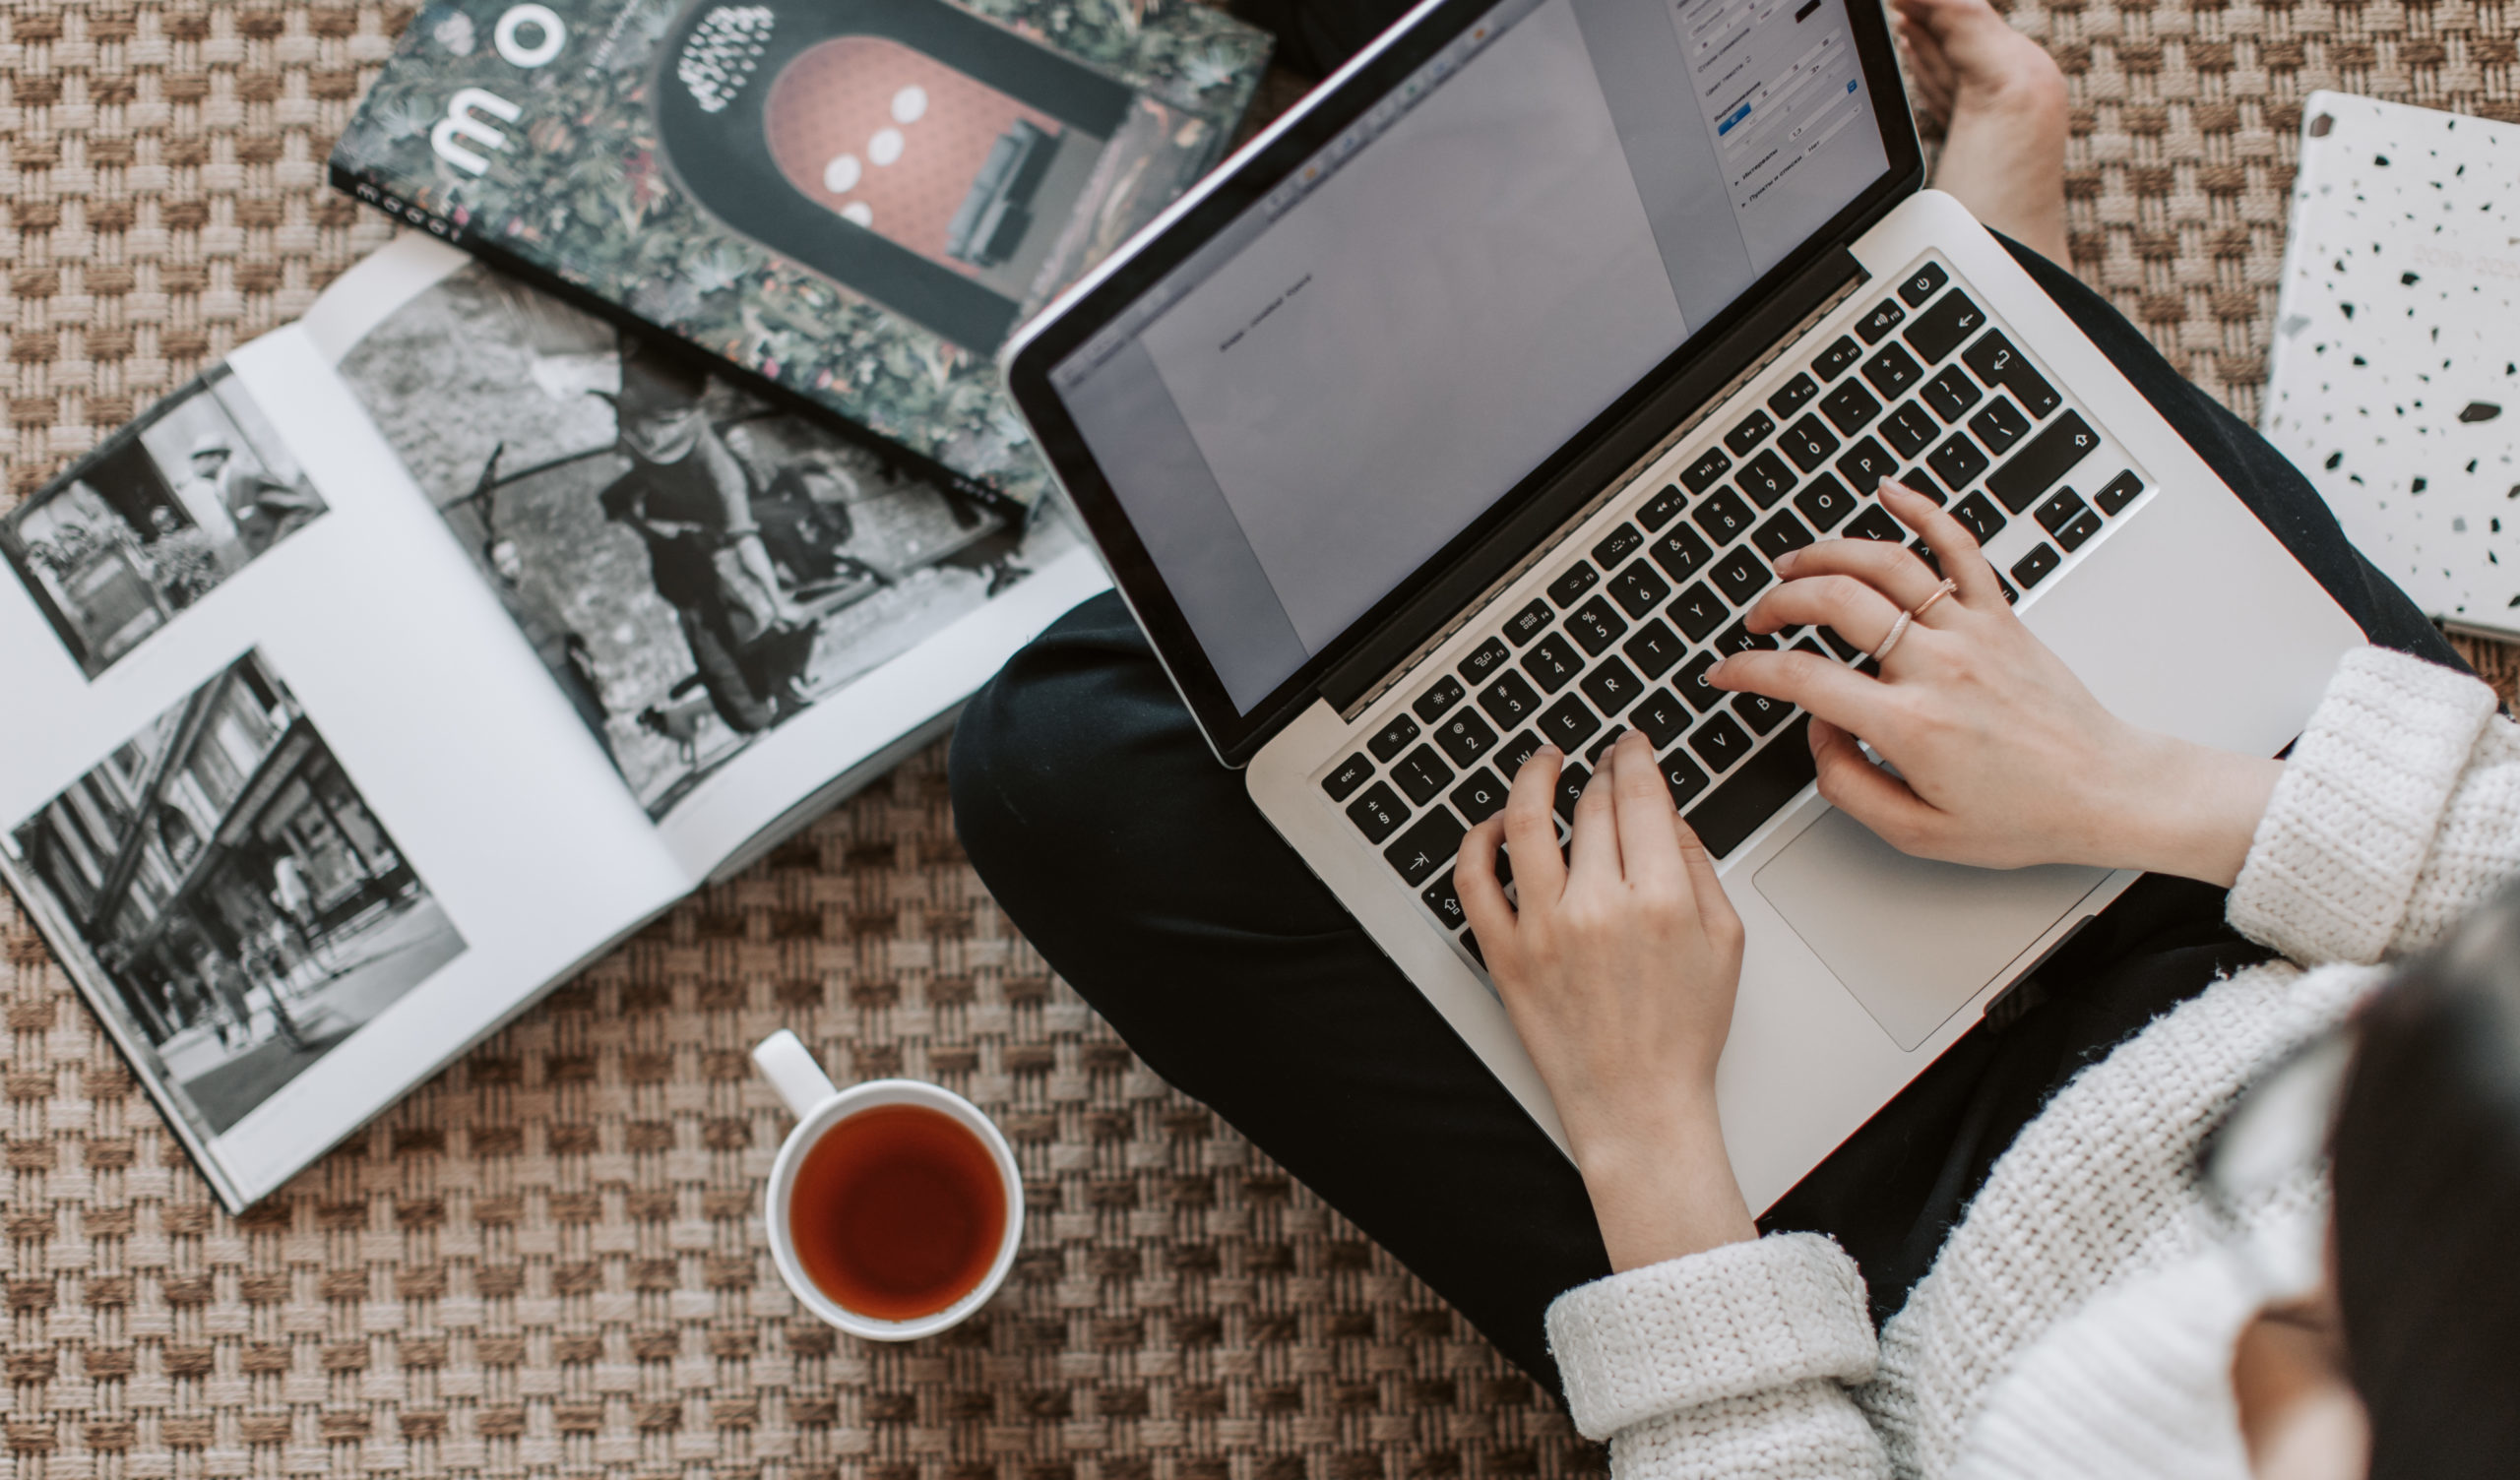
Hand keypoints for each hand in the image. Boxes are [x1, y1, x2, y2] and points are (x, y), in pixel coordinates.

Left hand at [1454, 731, 1755, 1269]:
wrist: (1638, 1105)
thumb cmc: (1683, 1033)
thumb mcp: (1724, 941)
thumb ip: (1697, 866)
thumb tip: (1666, 813)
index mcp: (1660, 898)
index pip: (1639, 796)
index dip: (1634, 756)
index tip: (1631, 744)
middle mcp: (1598, 907)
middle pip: (1591, 805)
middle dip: (1599, 770)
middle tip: (1601, 760)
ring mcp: (1544, 929)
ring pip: (1528, 823)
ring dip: (1533, 779)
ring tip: (1542, 763)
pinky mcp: (1504, 955)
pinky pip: (1473, 881)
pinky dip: (1479, 841)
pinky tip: (1496, 825)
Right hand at [1709, 481, 2279, 883]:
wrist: (2107, 790)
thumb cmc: (2025, 815)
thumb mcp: (1919, 834)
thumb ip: (1849, 786)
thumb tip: (1819, 735)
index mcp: (1911, 725)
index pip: (1804, 680)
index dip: (1748, 671)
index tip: (1726, 671)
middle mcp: (1939, 666)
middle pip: (1836, 603)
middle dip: (1779, 603)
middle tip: (1759, 620)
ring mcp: (1972, 632)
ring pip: (1886, 564)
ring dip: (1828, 553)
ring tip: (1794, 563)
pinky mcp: (2001, 616)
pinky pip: (1959, 547)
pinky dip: (1923, 509)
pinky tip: (1891, 491)